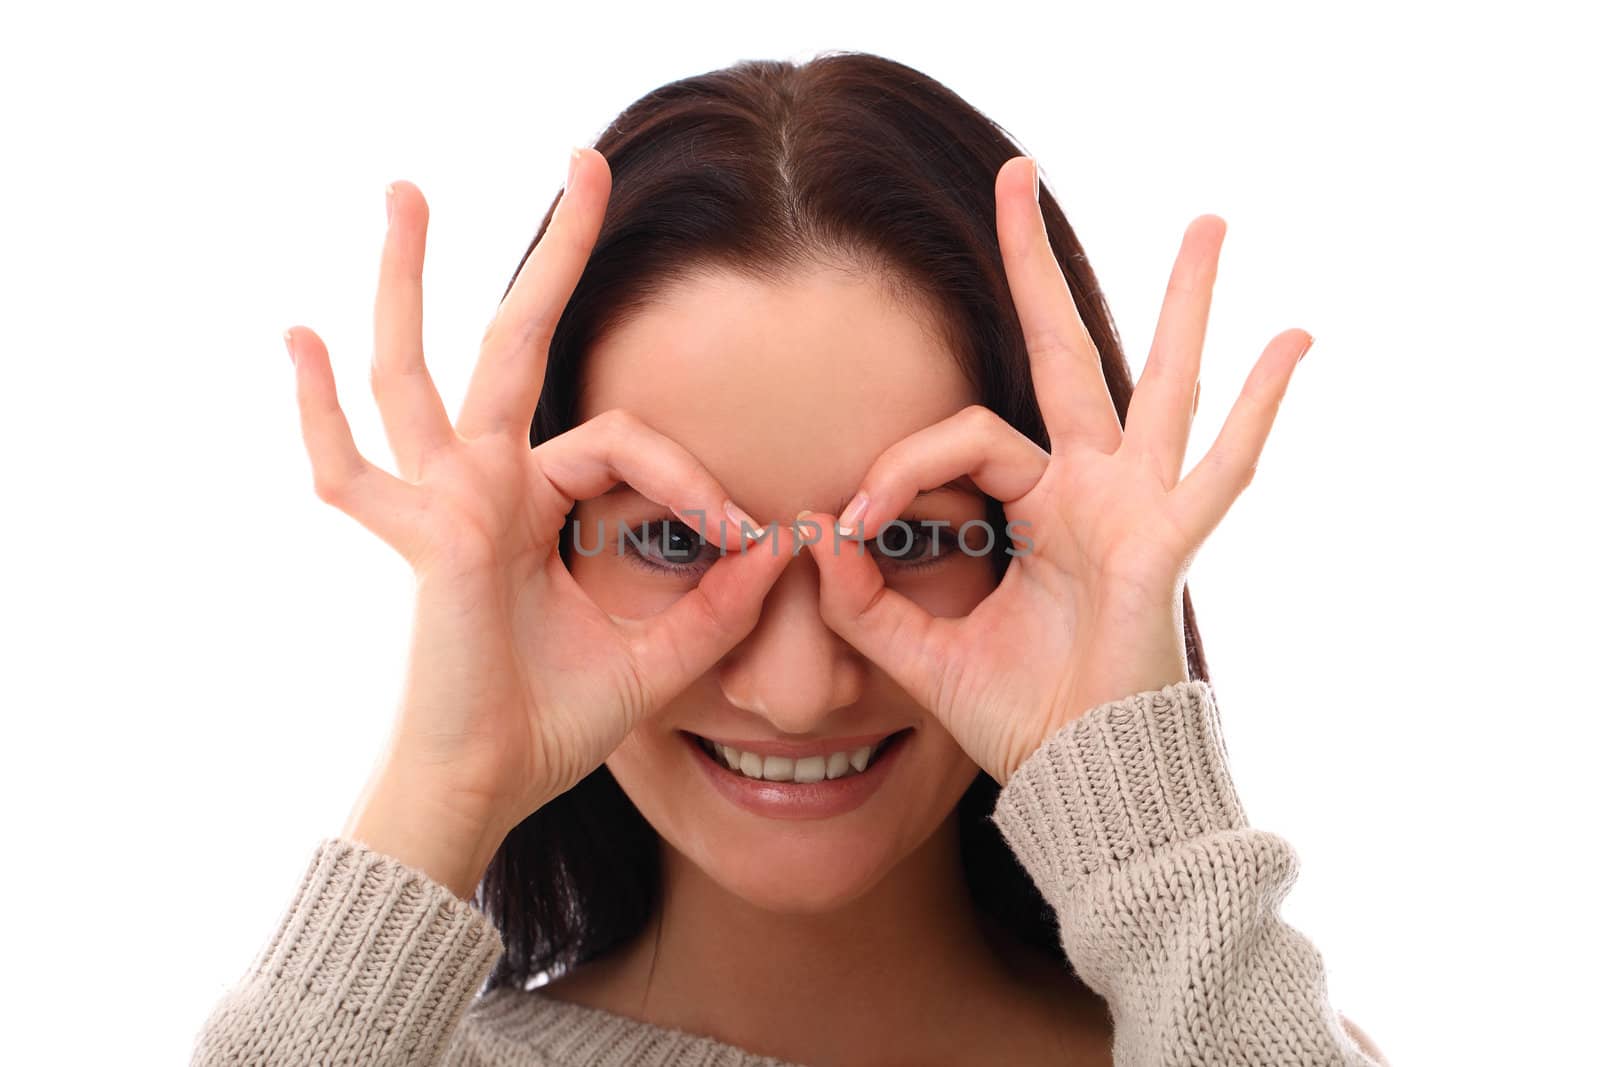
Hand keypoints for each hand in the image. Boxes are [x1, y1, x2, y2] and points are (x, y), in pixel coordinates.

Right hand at [283, 149, 788, 859]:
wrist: (488, 788)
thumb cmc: (554, 726)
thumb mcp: (659, 659)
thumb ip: (718, 608)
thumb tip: (783, 547)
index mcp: (541, 503)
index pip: (626, 442)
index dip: (697, 482)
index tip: (750, 537)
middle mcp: (488, 484)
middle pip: (518, 343)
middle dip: (558, 255)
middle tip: (588, 161)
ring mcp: (446, 501)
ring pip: (422, 370)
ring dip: (409, 278)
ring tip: (403, 188)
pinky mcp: (433, 533)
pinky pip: (352, 469)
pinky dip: (316, 411)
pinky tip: (295, 336)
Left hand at [800, 156, 1312, 785]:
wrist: (1082, 783)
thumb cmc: (1022, 720)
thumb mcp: (922, 656)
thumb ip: (866, 603)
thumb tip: (816, 540)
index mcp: (1033, 508)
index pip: (961, 440)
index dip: (898, 469)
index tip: (847, 525)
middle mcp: (1088, 492)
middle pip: (1062, 357)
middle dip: (1032, 267)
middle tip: (1016, 174)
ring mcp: (1135, 509)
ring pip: (1158, 385)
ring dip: (1183, 303)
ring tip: (1210, 221)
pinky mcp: (1167, 545)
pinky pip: (1220, 471)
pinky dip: (1259, 409)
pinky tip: (1295, 337)